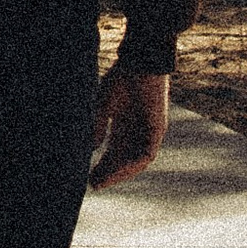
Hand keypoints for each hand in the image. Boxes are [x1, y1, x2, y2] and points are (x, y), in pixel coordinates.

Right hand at [90, 63, 168, 188]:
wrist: (141, 63)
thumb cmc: (122, 77)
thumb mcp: (104, 103)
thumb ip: (99, 124)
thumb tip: (92, 147)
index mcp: (125, 124)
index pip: (114, 151)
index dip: (102, 164)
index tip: (89, 176)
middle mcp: (137, 132)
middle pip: (123, 159)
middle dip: (109, 172)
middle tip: (94, 184)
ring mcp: (148, 133)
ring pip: (135, 161)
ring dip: (120, 172)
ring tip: (104, 181)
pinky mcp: (157, 131)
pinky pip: (146, 155)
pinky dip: (132, 164)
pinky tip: (118, 170)